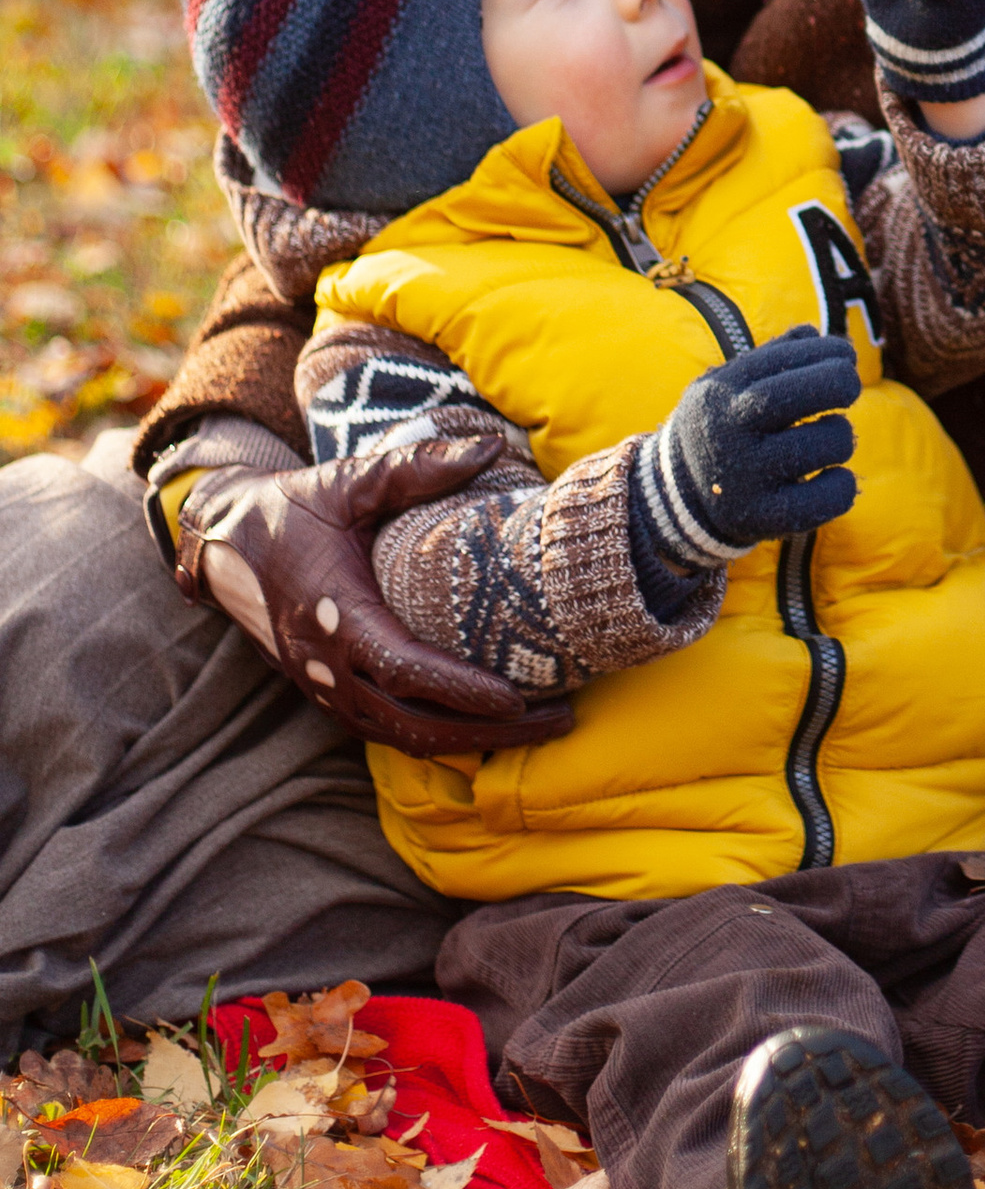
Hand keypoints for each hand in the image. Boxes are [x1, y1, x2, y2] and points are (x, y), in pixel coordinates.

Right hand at [175, 434, 577, 759]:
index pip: (404, 669)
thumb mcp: (348, 481)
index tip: (517, 697)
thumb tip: (486, 448)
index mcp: (333, 613)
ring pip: (401, 736)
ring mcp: (324, 686)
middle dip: (488, 729)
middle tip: (558, 720)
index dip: (460, 690)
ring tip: (538, 727)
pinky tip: (485, 729)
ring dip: (469, 740)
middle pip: (414, 721)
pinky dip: (436, 738)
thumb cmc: (291, 508)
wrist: (222, 542)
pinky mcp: (326, 693)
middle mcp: (327, 664)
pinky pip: (385, 730)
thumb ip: (415, 468)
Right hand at [632, 324, 860, 562]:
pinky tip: (832, 475)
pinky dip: (842, 484)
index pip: (781, 360)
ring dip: (841, 434)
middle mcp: (728, 434)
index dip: (824, 352)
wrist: (679, 495)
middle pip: (796, 395)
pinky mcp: (761, 519)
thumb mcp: (731, 384)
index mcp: (719, 393)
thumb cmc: (725, 425)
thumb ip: (772, 356)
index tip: (846, 355)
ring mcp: (744, 480)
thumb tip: (814, 333)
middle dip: (839, 382)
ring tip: (829, 436)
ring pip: (824, 444)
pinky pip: (826, 499)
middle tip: (850, 387)